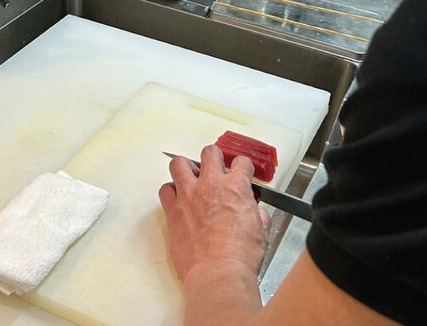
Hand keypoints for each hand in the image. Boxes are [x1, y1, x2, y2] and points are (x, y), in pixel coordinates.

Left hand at [158, 144, 272, 281]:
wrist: (218, 273)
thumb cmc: (239, 256)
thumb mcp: (261, 231)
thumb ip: (257, 215)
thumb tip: (256, 214)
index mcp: (236, 188)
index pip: (241, 162)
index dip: (243, 167)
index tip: (241, 172)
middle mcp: (211, 185)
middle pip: (209, 152)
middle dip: (214, 158)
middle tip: (214, 168)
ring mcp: (189, 196)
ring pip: (179, 163)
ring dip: (186, 168)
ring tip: (190, 178)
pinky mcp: (172, 211)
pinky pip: (165, 190)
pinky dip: (170, 192)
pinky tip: (177, 199)